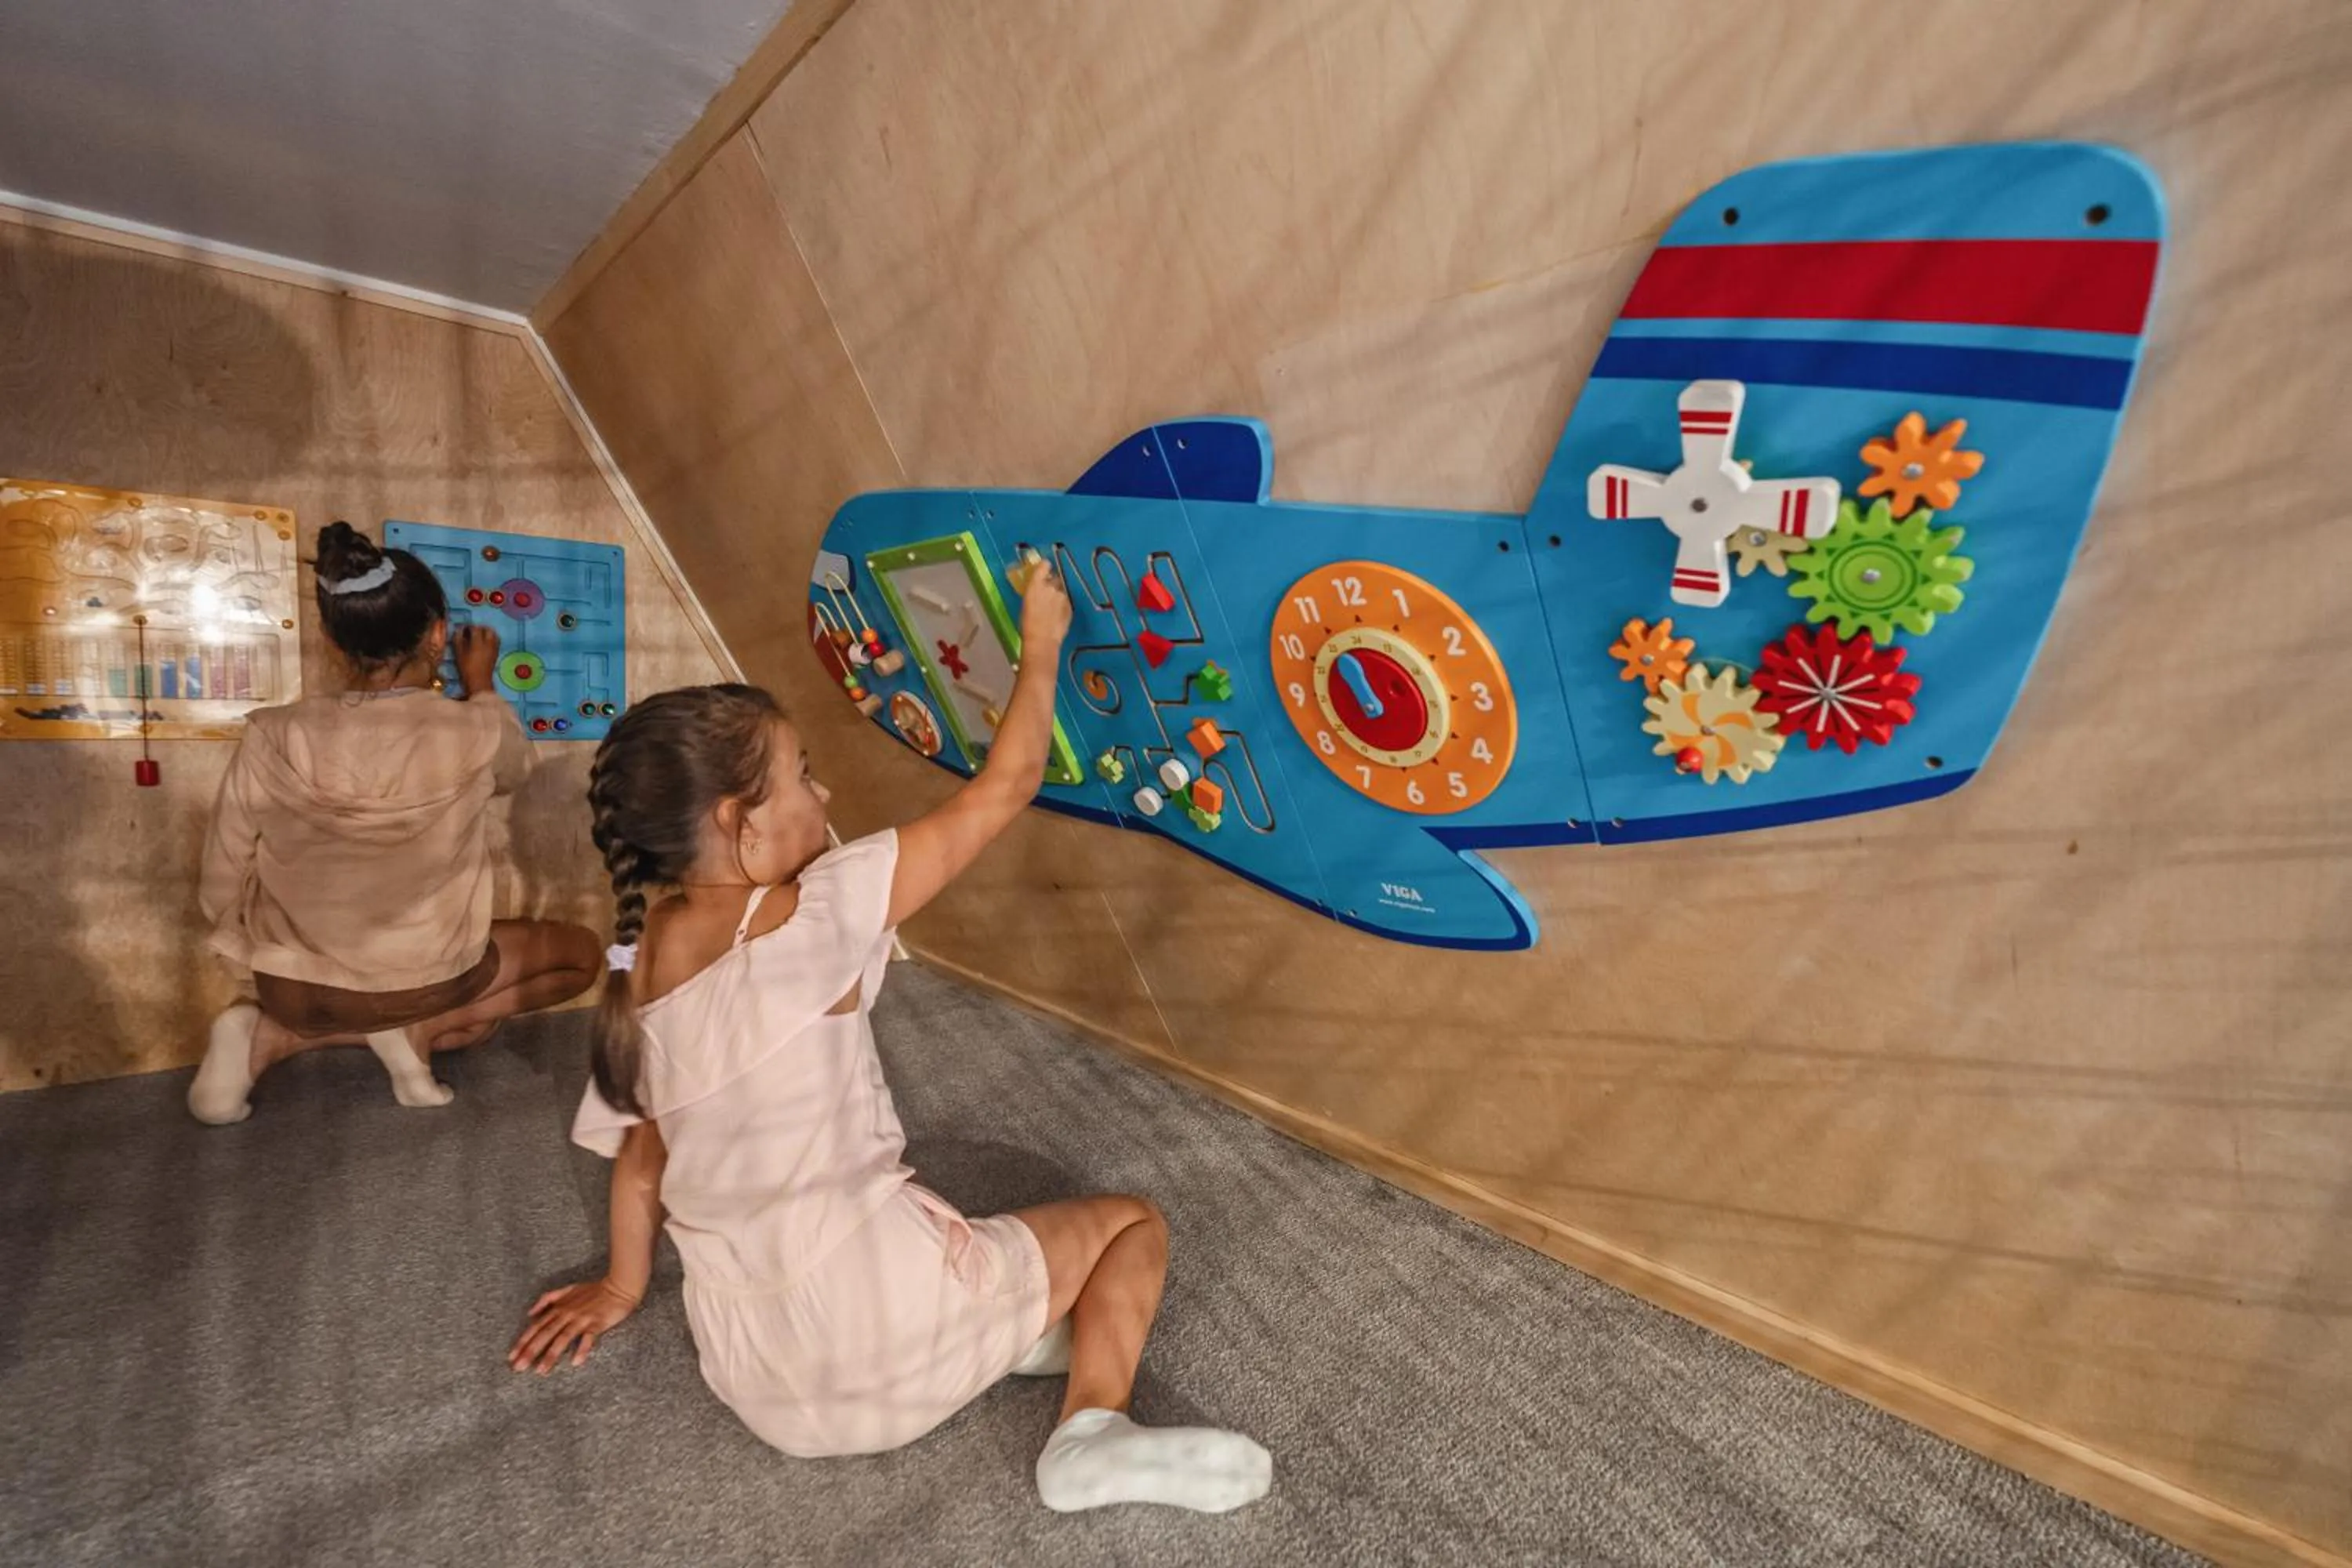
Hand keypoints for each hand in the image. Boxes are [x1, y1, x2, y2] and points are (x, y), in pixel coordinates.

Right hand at [453, 623, 500, 696]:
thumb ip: (458, 640)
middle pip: (488, 629)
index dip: (469, 626)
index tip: (463, 629)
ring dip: (487, 632)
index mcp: (478, 642)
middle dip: (480, 628)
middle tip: (472, 631)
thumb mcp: (459, 654)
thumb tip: (458, 630)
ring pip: (494, 634)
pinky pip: (496, 641)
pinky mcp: (497, 653)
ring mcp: (494, 648)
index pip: (475, 628)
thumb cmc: (466, 668)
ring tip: (479, 636)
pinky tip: (484, 643)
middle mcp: (489, 643)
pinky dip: (491, 638)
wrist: (479, 682)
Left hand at [510, 1277, 638, 1372]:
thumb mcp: (568, 1289)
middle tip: (519, 1368)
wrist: (619, 1286)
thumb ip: (548, 1299)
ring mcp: (582, 1319)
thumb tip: (530, 1312)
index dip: (523, 1341)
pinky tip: (575, 1362)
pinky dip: (582, 1349)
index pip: (537, 1326)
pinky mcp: (597, 1323)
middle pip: (545, 1334)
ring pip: (563, 1338)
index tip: (512, 1356)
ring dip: (551, 1355)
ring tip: (541, 1371)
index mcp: (559, 1308)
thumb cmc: (594, 1290)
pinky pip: (588, 1338)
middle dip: (531, 1351)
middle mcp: (567, 1314)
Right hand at [1017, 563, 1071, 652]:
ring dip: (1058, 595)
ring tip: (1053, 608)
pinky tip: (1057, 615)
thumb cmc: (1027, 623)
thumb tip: (1038, 589)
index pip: (1044, 565)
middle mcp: (1051, 586)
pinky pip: (1066, 601)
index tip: (1044, 569)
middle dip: (1052, 583)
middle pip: (1055, 578)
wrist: (1042, 639)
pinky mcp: (1070, 606)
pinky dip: (1063, 605)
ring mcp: (1063, 596)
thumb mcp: (1026, 603)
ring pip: (1061, 590)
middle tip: (1048, 593)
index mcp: (1036, 584)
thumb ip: (1034, 591)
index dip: (1045, 566)